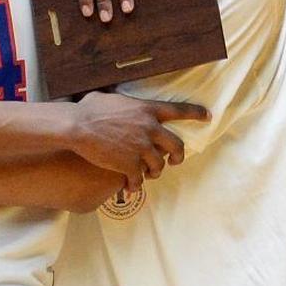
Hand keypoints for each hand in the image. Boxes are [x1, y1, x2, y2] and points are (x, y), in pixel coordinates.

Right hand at [70, 91, 209, 191]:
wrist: (77, 127)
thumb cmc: (88, 109)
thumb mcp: (109, 98)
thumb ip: (121, 101)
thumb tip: (115, 98)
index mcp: (147, 110)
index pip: (179, 110)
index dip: (195, 114)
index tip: (208, 116)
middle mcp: (150, 129)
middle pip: (177, 146)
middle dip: (178, 156)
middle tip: (174, 161)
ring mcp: (141, 148)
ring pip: (159, 165)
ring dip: (155, 172)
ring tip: (147, 174)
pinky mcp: (130, 165)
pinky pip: (139, 179)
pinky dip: (136, 185)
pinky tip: (130, 187)